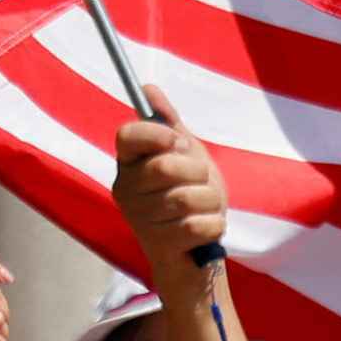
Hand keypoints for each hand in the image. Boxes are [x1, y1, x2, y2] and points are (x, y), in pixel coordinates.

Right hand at [113, 91, 227, 297]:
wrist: (196, 252)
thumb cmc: (190, 199)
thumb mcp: (185, 155)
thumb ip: (168, 124)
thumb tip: (148, 87)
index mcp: (128, 164)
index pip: (127, 135)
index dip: (158, 134)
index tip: (179, 142)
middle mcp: (125, 190)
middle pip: (165, 166)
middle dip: (197, 172)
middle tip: (200, 182)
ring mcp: (140, 219)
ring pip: (186, 197)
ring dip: (210, 200)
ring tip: (206, 207)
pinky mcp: (159, 246)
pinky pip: (198, 224)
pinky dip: (214, 224)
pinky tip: (206, 228)